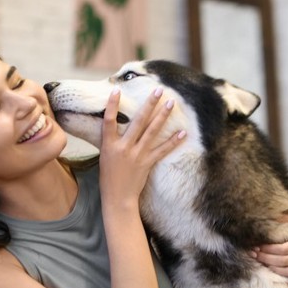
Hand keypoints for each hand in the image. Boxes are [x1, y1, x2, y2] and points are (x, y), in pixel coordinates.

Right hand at [99, 87, 184, 207]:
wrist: (118, 198)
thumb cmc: (109, 177)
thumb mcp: (105, 156)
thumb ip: (112, 140)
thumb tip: (116, 124)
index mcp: (109, 145)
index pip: (109, 121)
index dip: (112, 105)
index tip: (117, 90)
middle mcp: (123, 147)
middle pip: (138, 121)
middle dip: (149, 104)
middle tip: (158, 89)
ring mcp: (137, 155)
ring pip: (152, 131)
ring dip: (162, 116)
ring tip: (171, 102)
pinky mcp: (147, 163)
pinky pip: (162, 150)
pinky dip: (173, 141)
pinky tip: (183, 132)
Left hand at [251, 216, 287, 287]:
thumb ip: (285, 219)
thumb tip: (268, 216)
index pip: (282, 249)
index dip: (268, 249)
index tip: (258, 246)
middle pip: (282, 261)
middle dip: (266, 259)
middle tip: (254, 255)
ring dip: (273, 269)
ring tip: (262, 263)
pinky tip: (279, 277)